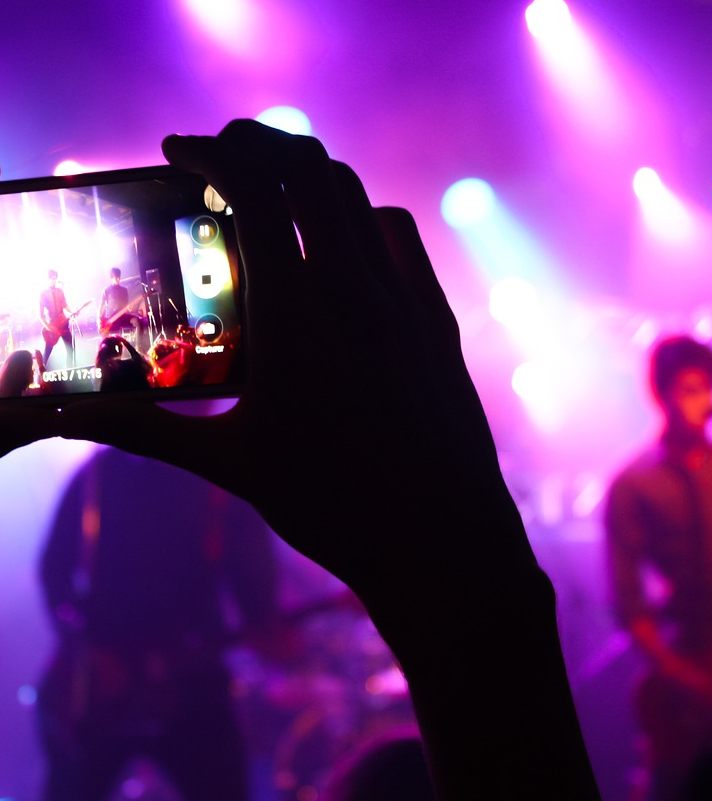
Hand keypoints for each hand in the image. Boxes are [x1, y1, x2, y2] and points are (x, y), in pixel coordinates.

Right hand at [57, 120, 515, 607]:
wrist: (440, 536)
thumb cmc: (332, 506)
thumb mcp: (230, 462)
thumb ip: (143, 427)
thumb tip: (61, 417)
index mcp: (293, 316)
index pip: (250, 191)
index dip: (209, 152)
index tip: (178, 149)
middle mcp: (353, 290)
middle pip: (307, 169)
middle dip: (258, 142)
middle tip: (223, 154)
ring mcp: (404, 300)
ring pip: (357, 196)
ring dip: (311, 174)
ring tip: (276, 191)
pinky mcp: (437, 319)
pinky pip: (401, 237)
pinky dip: (363, 216)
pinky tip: (345, 243)